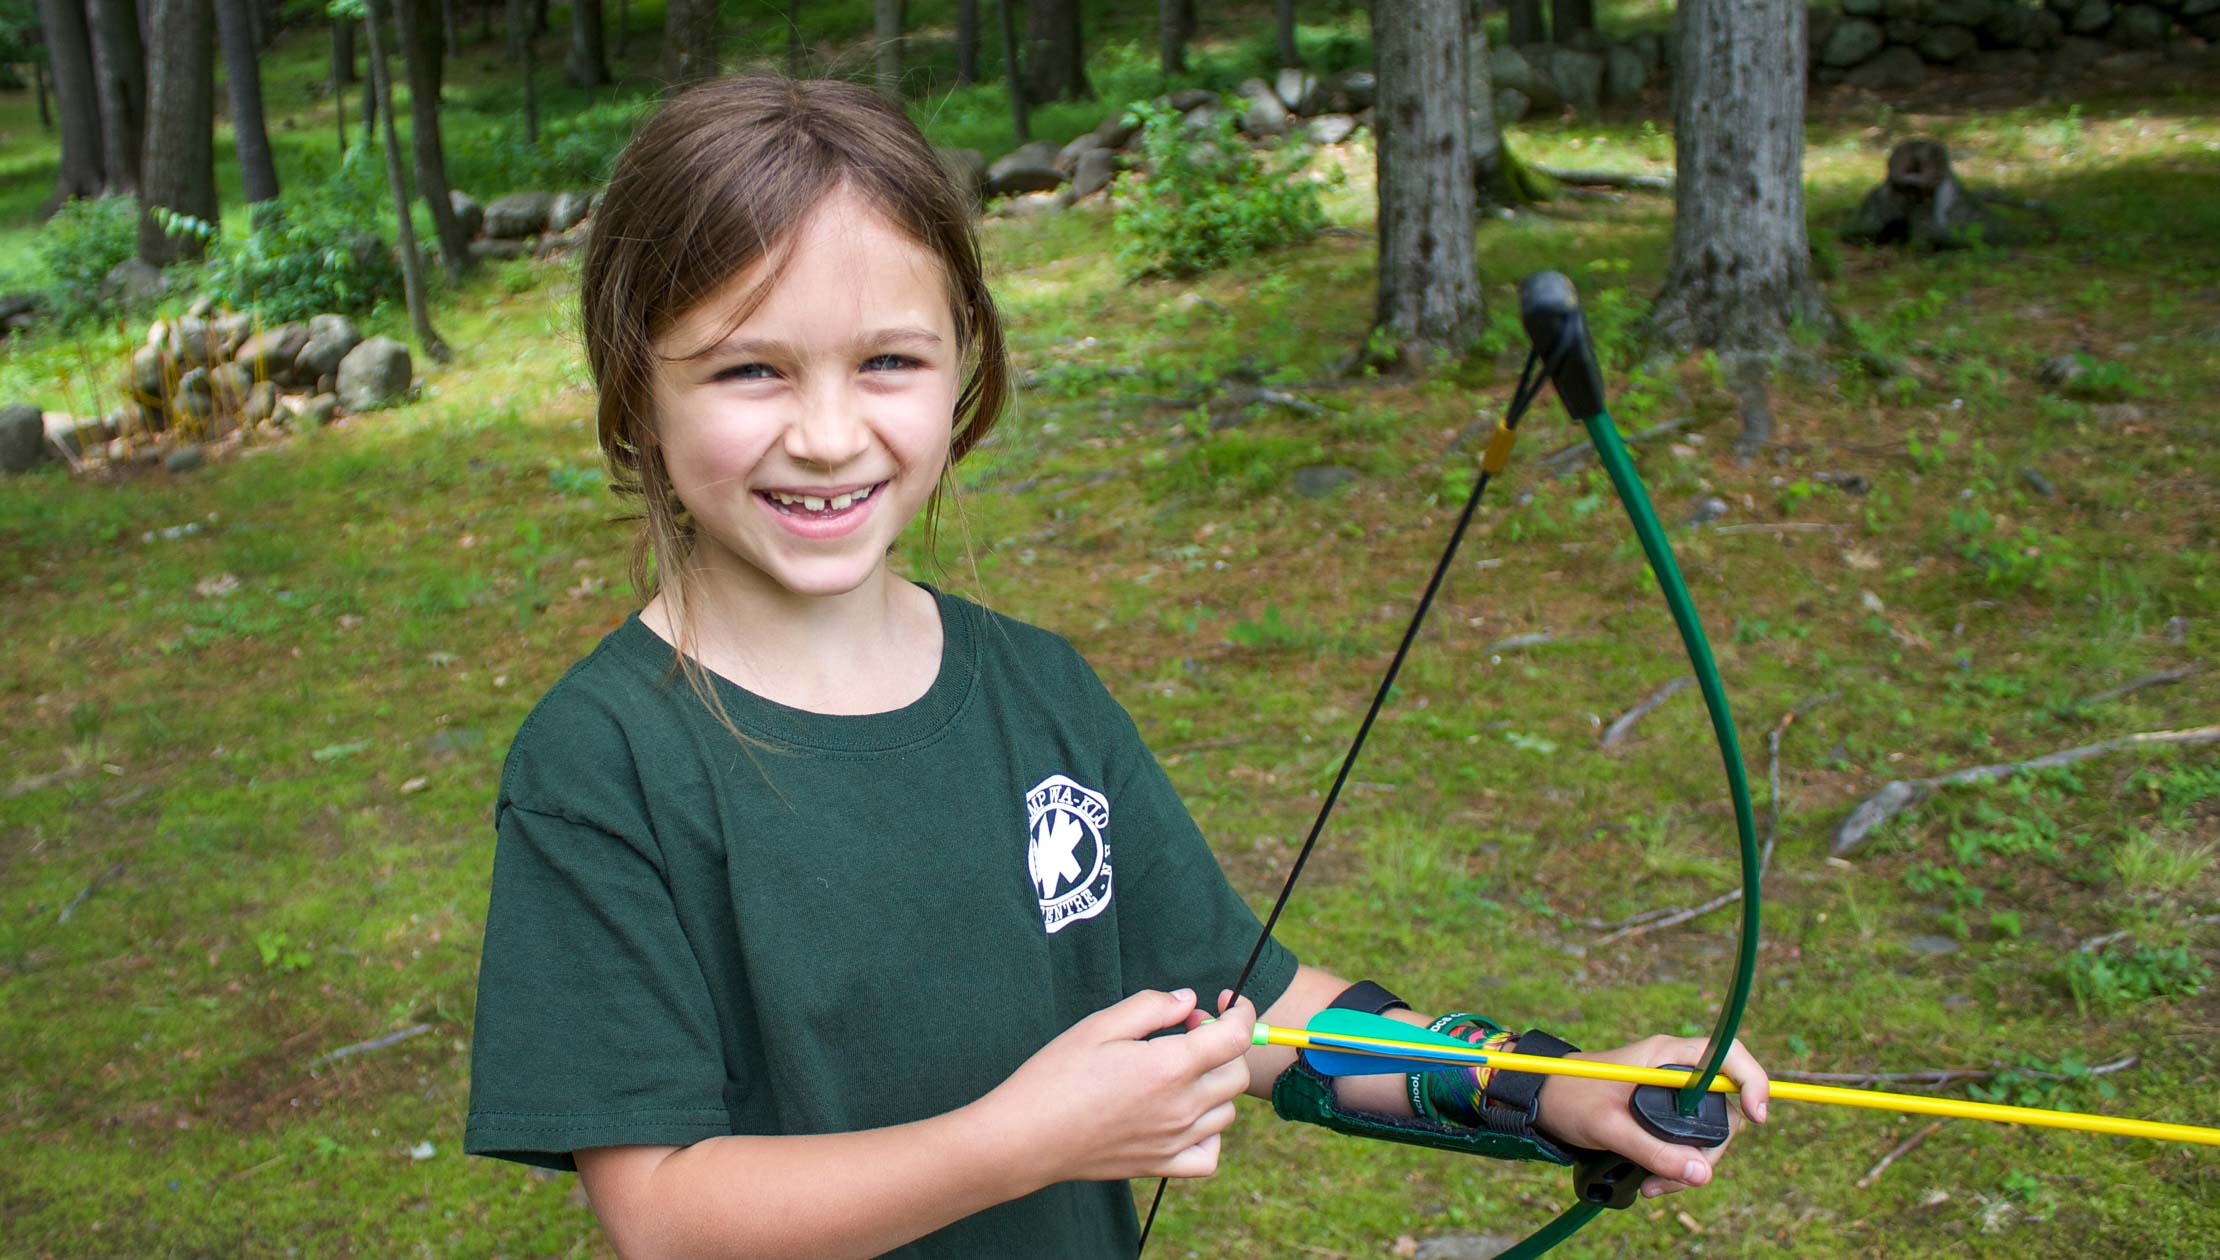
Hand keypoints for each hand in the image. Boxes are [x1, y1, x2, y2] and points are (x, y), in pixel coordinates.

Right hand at [985, 988, 1254, 1185]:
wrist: (1026, 1136)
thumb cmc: (1057, 1076)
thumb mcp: (1100, 1025)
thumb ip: (1152, 1007)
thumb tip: (1188, 1001)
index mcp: (1170, 1067)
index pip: (1236, 1038)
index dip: (1240, 1013)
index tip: (1225, 1002)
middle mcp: (1181, 1107)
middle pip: (1237, 1075)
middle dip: (1224, 1045)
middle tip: (1188, 1032)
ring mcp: (1173, 1141)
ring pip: (1226, 1112)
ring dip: (1216, 1085)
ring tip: (1181, 1071)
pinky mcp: (1159, 1166)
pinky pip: (1209, 1155)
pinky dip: (1210, 1134)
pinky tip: (1185, 1116)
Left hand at [1532, 1036, 1769, 1198]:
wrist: (1541, 1098)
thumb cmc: (1569, 1099)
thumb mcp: (1608, 1128)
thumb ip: (1653, 1151)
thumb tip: (1703, 1174)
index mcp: (1667, 1055)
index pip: (1728, 1056)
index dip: (1752, 1081)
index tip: (1758, 1115)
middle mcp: (1676, 1069)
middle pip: (1725, 1106)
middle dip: (1710, 1148)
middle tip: (1682, 1177)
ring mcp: (1671, 1091)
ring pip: (1707, 1130)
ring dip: (1690, 1164)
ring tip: (1653, 1185)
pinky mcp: (1663, 1112)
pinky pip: (1688, 1140)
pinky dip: (1677, 1164)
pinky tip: (1652, 1180)